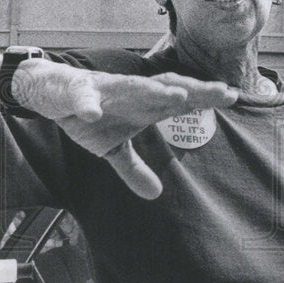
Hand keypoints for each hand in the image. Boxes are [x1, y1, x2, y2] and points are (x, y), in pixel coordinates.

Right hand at [12, 59, 238, 198]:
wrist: (51, 92)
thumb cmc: (90, 113)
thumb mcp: (112, 148)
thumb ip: (135, 169)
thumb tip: (155, 195)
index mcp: (142, 104)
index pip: (178, 98)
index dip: (204, 97)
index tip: (232, 96)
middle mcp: (130, 92)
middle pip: (166, 87)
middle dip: (193, 89)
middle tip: (220, 91)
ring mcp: (105, 90)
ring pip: (132, 88)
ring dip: (154, 91)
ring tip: (178, 96)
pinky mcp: (77, 93)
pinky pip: (82, 99)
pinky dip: (87, 104)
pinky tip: (93, 112)